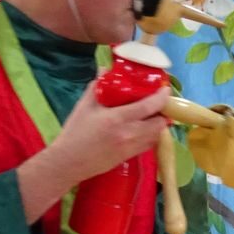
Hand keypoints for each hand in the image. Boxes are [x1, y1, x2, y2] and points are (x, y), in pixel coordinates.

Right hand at [21, 85, 172, 221]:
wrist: (69, 162)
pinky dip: (151, 135)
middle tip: (159, 103)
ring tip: (153, 114)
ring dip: (158, 124)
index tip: (165, 90)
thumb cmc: (75, 133)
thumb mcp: (84, 106)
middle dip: (163, 112)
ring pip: (156, 135)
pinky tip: (144, 128)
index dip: (162, 97)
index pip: (149, 106)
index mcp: (118, 118)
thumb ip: (97, 86)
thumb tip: (105, 71)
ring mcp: (131, 147)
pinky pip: (148, 145)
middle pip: (159, 123)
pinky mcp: (129, 157)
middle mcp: (129, 133)